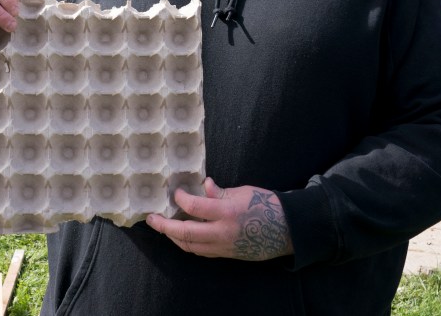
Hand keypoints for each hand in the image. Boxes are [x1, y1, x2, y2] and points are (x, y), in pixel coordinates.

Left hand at [146, 177, 292, 260]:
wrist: (288, 229)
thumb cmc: (266, 205)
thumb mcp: (243, 191)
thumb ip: (220, 192)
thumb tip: (205, 185)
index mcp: (227, 212)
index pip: (195, 207)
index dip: (181, 200)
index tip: (176, 193)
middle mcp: (223, 232)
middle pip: (185, 233)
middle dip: (165, 227)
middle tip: (152, 220)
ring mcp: (224, 247)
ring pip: (191, 247)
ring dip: (174, 237)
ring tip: (164, 228)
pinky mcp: (227, 255)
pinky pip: (202, 252)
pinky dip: (189, 244)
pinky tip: (183, 236)